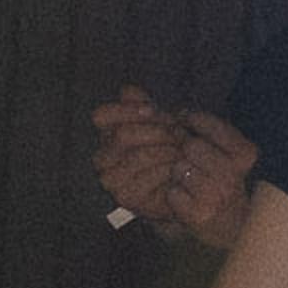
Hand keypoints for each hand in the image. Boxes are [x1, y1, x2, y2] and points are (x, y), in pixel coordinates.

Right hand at [92, 88, 188, 228]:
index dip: (126, 110)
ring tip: (185, 149)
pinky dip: (171, 168)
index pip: (102, 116)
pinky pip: (149, 176)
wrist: (185, 186)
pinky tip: (182, 166)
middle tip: (179, 132)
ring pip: (138, 155)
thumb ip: (144, 105)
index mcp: (108, 134)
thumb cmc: (171, 150)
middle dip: (157, 130)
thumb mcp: (161, 122)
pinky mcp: (126, 197)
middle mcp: (103, 157)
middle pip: (123, 134)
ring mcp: (112, 179)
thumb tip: (128, 90)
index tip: (152, 109)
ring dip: (168, 149)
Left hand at [160, 111, 259, 251]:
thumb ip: (209, 128)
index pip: (210, 124)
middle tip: (194, 161)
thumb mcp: (227, 150)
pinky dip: (174, 195)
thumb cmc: (222, 178)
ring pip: (179, 168)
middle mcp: (233, 175)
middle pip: (191, 146)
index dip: (194, 120)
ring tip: (192, 182)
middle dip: (187, 152)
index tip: (186, 120)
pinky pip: (172, 192)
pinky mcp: (197, 214)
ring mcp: (216, 195)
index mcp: (245, 154)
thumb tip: (179, 111)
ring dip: (179, 174)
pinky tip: (187, 198)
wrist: (229, 224)